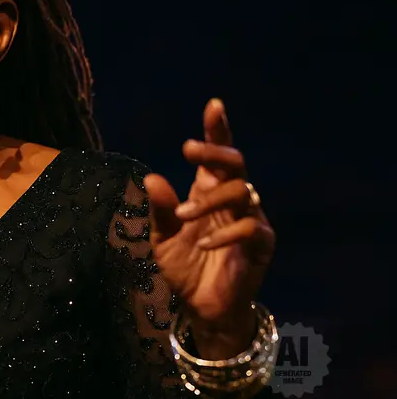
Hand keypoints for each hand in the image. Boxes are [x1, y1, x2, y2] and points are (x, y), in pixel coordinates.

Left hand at [143, 99, 274, 354]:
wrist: (201, 307)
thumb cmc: (183, 266)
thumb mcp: (162, 237)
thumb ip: (159, 209)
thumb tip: (151, 178)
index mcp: (208, 191)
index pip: (217, 156)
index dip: (218, 130)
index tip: (214, 105)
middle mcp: (232, 200)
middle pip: (235, 163)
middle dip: (215, 151)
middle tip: (188, 148)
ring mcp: (250, 219)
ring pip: (242, 192)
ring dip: (209, 200)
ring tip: (182, 217)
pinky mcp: (261, 246)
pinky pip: (251, 228)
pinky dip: (226, 232)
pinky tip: (204, 244)